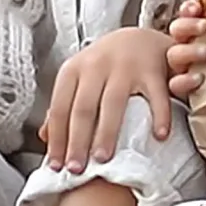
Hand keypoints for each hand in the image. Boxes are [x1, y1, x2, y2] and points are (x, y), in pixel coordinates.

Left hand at [41, 26, 174, 172]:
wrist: (140, 37)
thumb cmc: (106, 65)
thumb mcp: (80, 79)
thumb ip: (64, 106)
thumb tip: (45, 137)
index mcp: (74, 69)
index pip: (60, 107)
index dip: (57, 138)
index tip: (56, 164)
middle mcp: (97, 65)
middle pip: (83, 108)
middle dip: (78, 141)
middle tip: (76, 169)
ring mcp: (125, 66)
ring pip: (113, 103)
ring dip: (106, 133)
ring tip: (102, 159)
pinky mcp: (152, 70)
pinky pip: (156, 96)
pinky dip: (159, 116)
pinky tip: (158, 136)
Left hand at [165, 0, 205, 101]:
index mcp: (194, 80)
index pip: (179, 84)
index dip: (184, 83)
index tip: (197, 79)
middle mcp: (187, 60)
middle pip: (175, 57)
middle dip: (187, 54)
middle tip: (205, 52)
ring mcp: (188, 39)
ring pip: (177, 34)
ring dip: (186, 29)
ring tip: (203, 26)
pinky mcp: (192, 19)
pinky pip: (185, 14)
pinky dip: (188, 10)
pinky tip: (197, 8)